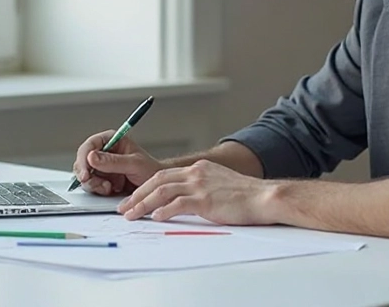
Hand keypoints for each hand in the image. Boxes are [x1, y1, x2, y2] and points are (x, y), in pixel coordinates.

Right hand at [72, 131, 162, 195]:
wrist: (156, 187)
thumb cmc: (150, 170)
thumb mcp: (134, 164)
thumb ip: (113, 161)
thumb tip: (92, 157)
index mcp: (112, 140)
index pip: (90, 145)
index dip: (84, 159)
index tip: (86, 172)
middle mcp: (105, 152)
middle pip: (83, 161)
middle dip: (88, 175)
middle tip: (98, 184)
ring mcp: (102, 167)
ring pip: (85, 175)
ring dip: (94, 184)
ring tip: (109, 187)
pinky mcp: (102, 179)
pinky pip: (91, 185)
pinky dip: (97, 190)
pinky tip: (109, 190)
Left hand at [118, 159, 275, 224]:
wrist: (264, 197)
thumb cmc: (245, 195)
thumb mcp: (219, 184)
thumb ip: (201, 187)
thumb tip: (184, 201)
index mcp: (199, 169)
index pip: (164, 175)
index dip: (145, 187)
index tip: (133, 198)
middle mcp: (197, 173)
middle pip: (157, 181)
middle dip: (137, 195)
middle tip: (124, 208)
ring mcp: (200, 186)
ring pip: (162, 192)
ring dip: (143, 204)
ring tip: (131, 215)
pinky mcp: (205, 200)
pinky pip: (178, 204)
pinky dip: (163, 211)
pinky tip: (155, 218)